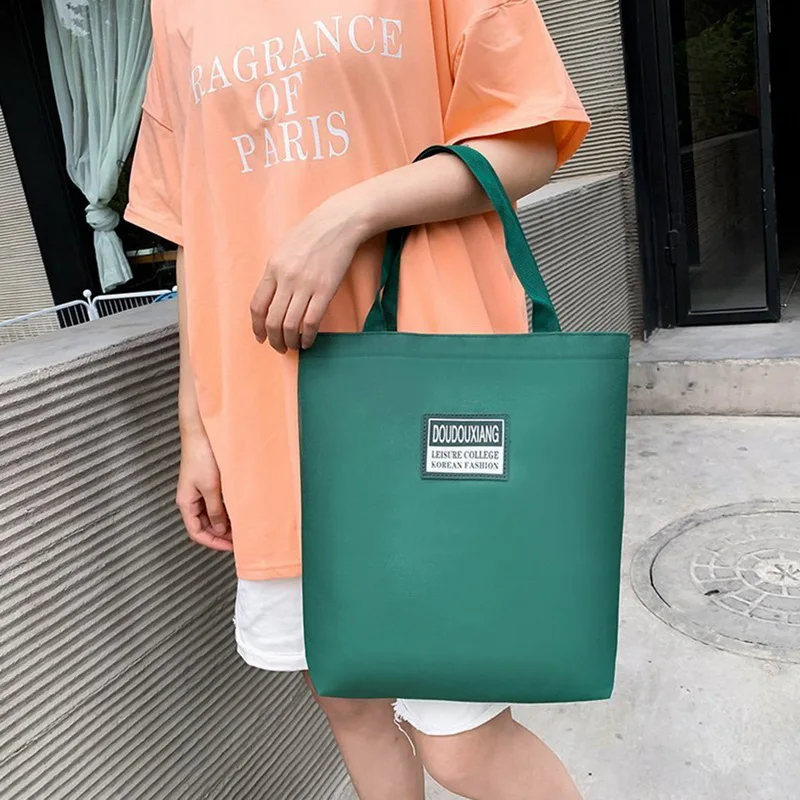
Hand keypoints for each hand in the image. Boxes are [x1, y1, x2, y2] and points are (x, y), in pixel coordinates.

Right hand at [176, 428, 232, 551]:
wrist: (202, 432)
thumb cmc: (201, 456)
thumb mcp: (210, 488)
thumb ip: (215, 510)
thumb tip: (220, 529)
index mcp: (186, 503)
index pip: (197, 533)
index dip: (213, 542)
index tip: (230, 547)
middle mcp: (191, 499)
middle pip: (205, 525)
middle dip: (221, 534)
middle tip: (240, 539)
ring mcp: (199, 491)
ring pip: (212, 514)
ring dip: (225, 522)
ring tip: (242, 526)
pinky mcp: (208, 482)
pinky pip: (216, 502)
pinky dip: (227, 509)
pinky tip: (239, 510)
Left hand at [250, 195, 370, 351]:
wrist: (339, 222)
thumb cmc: (313, 234)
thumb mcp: (284, 250)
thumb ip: (276, 274)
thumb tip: (271, 300)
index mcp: (272, 268)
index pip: (257, 306)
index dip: (257, 327)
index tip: (261, 337)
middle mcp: (286, 278)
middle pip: (272, 320)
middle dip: (274, 340)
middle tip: (280, 347)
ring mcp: (305, 285)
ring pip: (290, 325)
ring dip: (290, 341)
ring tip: (294, 346)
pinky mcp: (325, 290)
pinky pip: (311, 322)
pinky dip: (307, 337)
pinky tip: (308, 341)